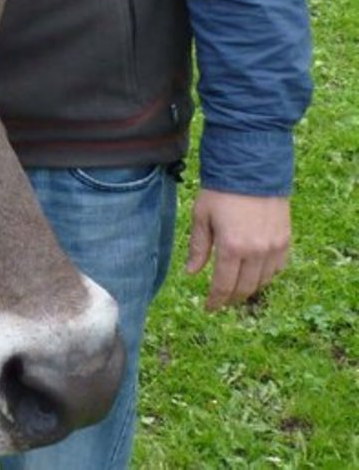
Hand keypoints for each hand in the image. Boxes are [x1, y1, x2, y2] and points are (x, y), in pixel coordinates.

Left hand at [185, 189, 290, 310]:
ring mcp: (274, 247)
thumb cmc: (220, 192)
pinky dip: (265, 276)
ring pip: (263, 281)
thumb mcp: (201, 217)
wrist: (251, 169)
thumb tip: (191, 273)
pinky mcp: (285, 240)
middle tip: (220, 302)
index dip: (215, 300)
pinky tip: (254, 274)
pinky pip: (277, 268)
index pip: (224, 285)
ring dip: (248, 289)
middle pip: (245, 288)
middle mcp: (256, 252)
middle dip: (231, 298)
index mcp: (232, 247)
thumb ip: (198, 248)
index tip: (208, 307)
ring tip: (235, 289)